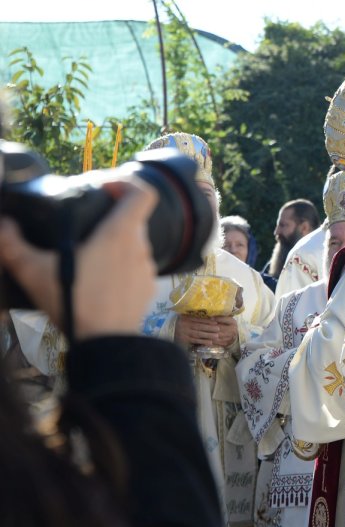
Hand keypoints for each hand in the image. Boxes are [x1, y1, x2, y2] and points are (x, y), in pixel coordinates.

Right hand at [0, 177, 158, 339]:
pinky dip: (122, 267)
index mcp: (120, 233)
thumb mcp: (34, 272)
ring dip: (117, 244)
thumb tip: (1, 224)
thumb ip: (13, 245)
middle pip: (135, 218)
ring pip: (135, 245)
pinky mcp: (148, 289)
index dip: (128, 182)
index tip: (106, 187)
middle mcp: (140, 247)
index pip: (143, 193)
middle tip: (87, 224)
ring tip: (89, 255)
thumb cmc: (74, 302)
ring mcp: (147, 269)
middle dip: (112, 216)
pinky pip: (137, 268)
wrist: (106, 344)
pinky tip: (100, 280)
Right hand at [175, 315, 236, 348]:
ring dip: (208, 335)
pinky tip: (210, 342)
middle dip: (210, 328)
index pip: (199, 320)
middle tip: (219, 328)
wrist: (167, 330)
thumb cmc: (178, 323)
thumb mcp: (183, 317)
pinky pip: (195, 341)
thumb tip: (205, 315)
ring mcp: (186, 333)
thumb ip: (192, 316)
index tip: (216, 321)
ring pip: (199, 334)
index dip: (208, 321)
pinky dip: (203, 341)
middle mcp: (186, 325)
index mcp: (187, 319)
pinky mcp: (185, 340)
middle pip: (200, 327)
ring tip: (217, 336)